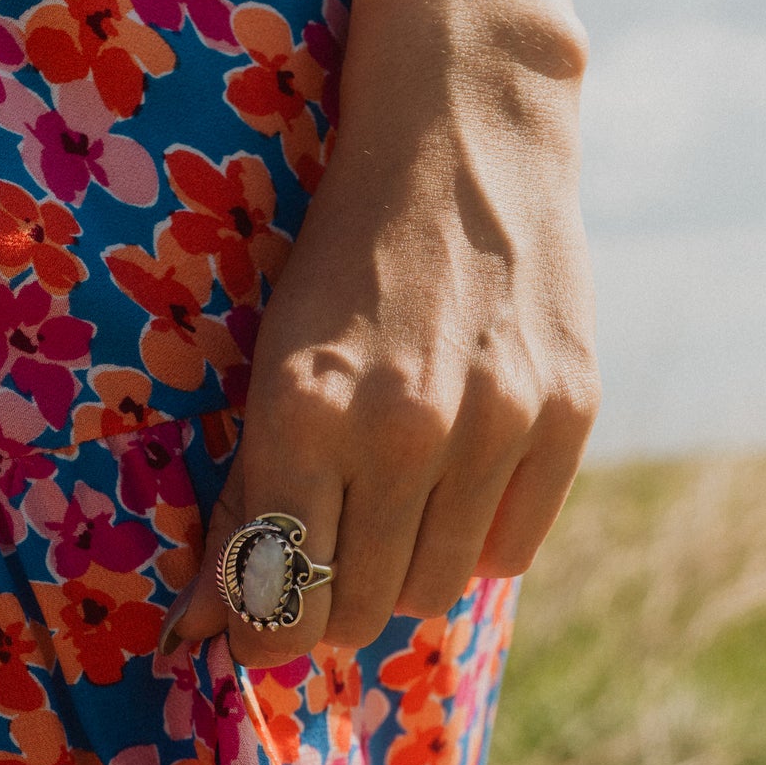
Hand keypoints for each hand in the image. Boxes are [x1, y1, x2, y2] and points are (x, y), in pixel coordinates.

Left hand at [164, 59, 599, 669]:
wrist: (460, 133)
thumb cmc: (339, 257)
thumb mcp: (268, 363)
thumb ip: (241, 498)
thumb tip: (197, 629)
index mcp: (304, 414)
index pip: (278, 601)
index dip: (265, 630)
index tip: (263, 619)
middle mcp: (401, 428)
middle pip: (356, 610)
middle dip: (329, 609)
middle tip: (326, 564)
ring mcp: (495, 421)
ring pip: (435, 591)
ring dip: (402, 576)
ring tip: (390, 518)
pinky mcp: (568, 411)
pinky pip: (512, 551)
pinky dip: (477, 541)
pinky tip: (456, 486)